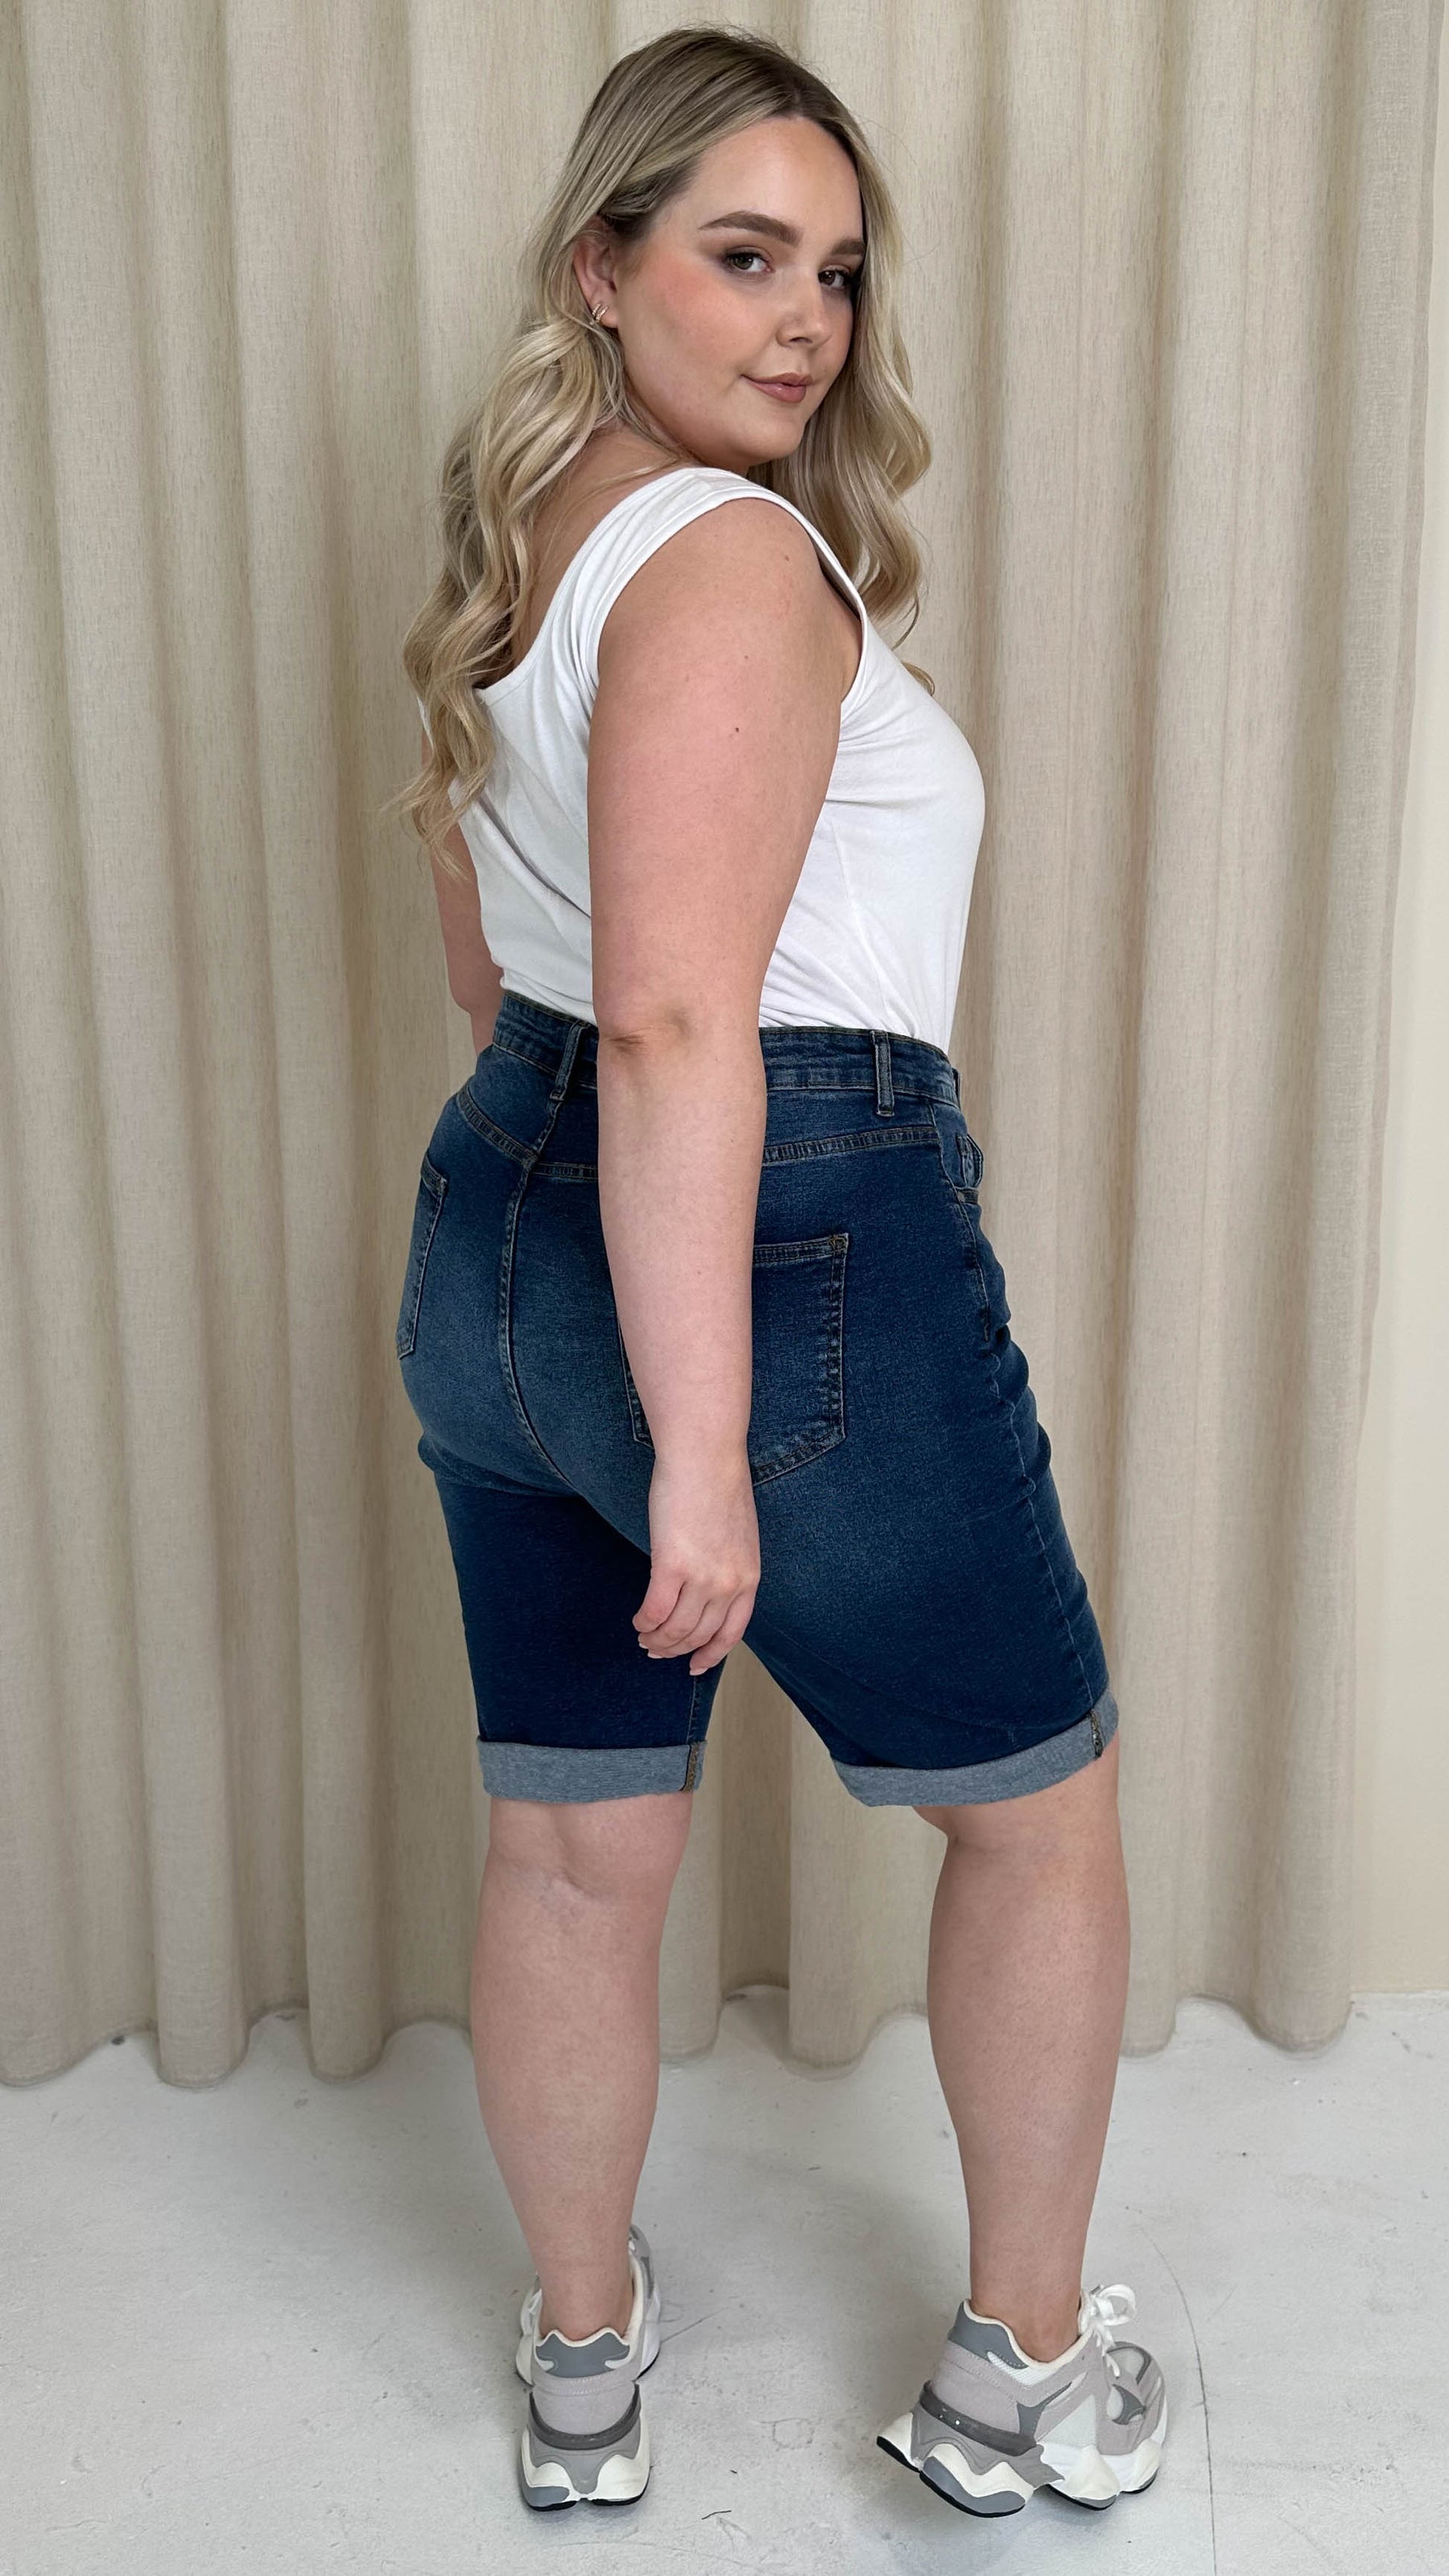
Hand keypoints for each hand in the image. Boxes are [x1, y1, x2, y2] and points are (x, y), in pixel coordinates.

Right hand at [634, 1445, 760, 1676]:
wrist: (705, 1454)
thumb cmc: (717, 1483)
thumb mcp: (736, 1534)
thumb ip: (726, 1565)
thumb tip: (703, 1588)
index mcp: (749, 1576)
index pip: (732, 1632)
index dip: (712, 1653)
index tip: (694, 1665)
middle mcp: (729, 1583)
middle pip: (699, 1634)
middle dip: (675, 1649)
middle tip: (655, 1650)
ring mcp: (702, 1577)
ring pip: (675, 1628)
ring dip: (656, 1639)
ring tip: (644, 1638)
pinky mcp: (671, 1565)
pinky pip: (654, 1610)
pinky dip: (644, 1621)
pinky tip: (637, 1621)